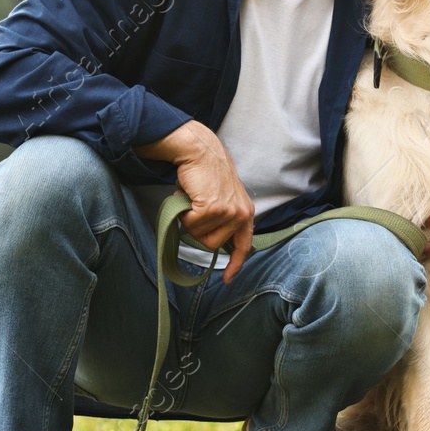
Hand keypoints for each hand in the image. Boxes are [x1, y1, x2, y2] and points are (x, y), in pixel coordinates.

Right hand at [136, 120, 254, 282]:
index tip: (228, 279)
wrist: (200, 151)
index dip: (235, 264)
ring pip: (198, 235)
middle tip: (196, 209)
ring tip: (194, 200)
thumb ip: (223, 219)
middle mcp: (241, 214)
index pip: (243, 245)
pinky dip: (183, 213)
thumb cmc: (207, 175)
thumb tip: (209, 242)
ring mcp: (228, 212)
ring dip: (190, 220)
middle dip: (198, 231)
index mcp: (246, 213)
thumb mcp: (224, 198)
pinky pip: (190, 224)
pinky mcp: (214, 208)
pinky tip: (188, 196)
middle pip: (212, 245)